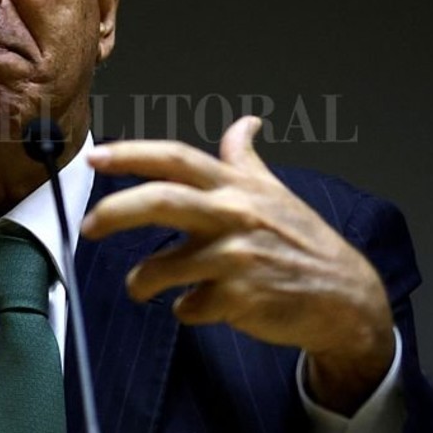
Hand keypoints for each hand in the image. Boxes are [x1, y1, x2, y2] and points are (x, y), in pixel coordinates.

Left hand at [81, 116, 395, 414]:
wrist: (343, 297)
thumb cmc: (303, 243)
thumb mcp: (275, 193)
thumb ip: (246, 160)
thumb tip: (244, 123)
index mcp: (236, 188)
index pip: (176, 158)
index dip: (132, 154)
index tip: (95, 156)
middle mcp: (234, 216)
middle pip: (161, 201)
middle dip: (115, 211)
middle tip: (88, 226)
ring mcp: (236, 258)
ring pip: (162, 266)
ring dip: (142, 281)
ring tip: (142, 286)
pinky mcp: (238, 298)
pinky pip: (187, 306)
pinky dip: (185, 309)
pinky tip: (200, 305)